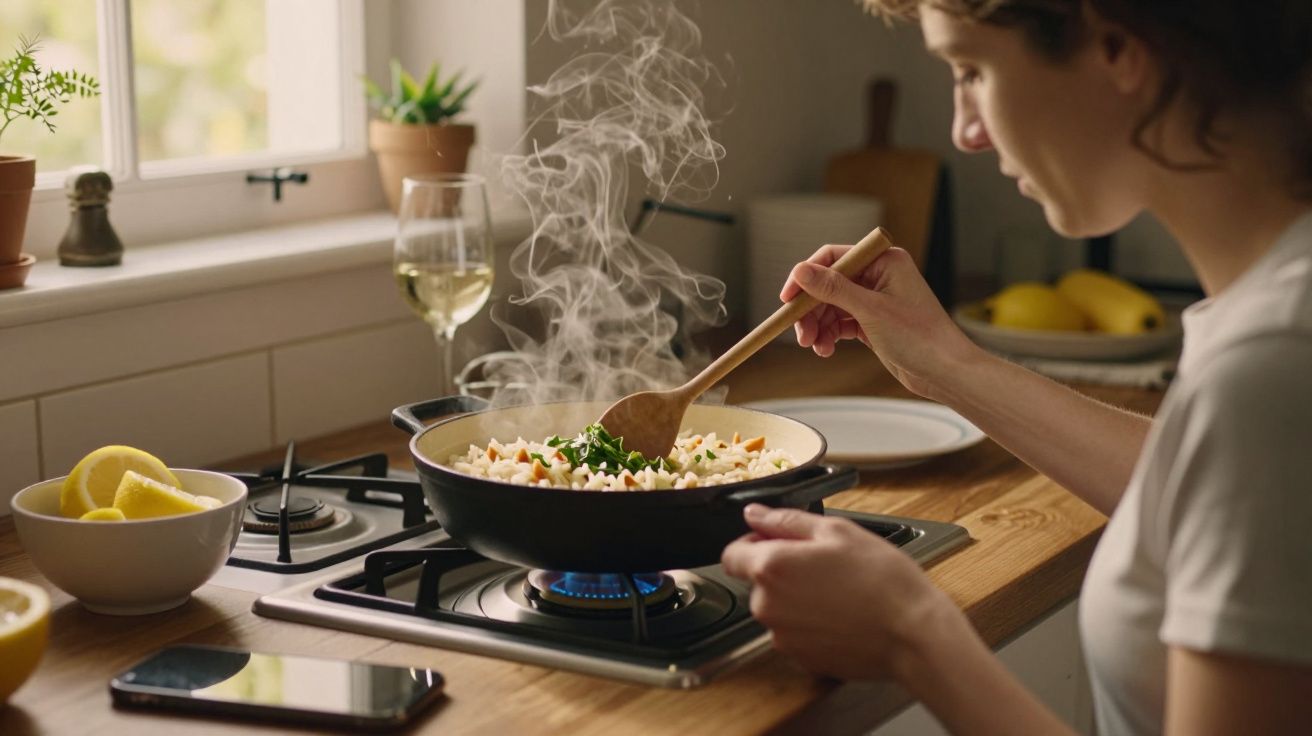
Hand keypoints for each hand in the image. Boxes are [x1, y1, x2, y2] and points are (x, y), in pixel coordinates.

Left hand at [721, 504, 962, 680]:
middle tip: (825, 565)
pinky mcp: (801, 659)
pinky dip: (812, 624)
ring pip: (778, 609)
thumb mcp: (837, 531)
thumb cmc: (882, 580)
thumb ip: (786, 520)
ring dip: (797, 598)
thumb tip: (755, 514)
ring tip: (840, 592)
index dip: (753, 543)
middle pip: (758, 582)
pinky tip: (842, 615)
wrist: (912, 634)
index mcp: (771, 568)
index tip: (778, 541)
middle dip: (783, 571)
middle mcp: (768, 606)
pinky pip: (796, 634)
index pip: (731, 555)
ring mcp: (783, 637)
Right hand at [781, 245, 981, 398]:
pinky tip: (826, 350)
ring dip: (818, 326)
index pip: (833, 257)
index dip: (806, 276)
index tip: (787, 298)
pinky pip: (841, 322)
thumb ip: (833, 288)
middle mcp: (879, 275)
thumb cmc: (921, 337)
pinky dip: (830, 335)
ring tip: (815, 346)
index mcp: (884, 261)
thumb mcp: (871, 310)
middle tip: (800, 334)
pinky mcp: (873, 321)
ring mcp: (875, 299)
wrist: (945, 371)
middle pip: (828, 284)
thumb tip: (801, 270)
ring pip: (831, 306)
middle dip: (811, 310)